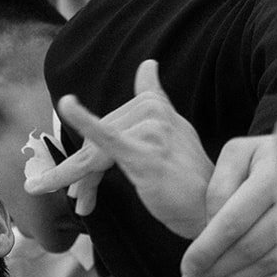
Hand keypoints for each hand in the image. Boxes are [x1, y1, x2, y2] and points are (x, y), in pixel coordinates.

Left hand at [25, 60, 212, 235]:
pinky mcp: (142, 152)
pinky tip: (67, 105)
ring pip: (95, 153)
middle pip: (97, 140)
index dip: (90, 143)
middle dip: (85, 173)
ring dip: (84, 182)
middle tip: (81, 199)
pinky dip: (83, 120)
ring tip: (82, 203)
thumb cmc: (188, 181)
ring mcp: (149, 130)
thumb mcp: (173, 132)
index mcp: (155, 105)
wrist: (209, 212)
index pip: (110, 122)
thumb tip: (147, 64)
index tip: (72, 148)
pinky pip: (105, 136)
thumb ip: (156, 99)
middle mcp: (153, 112)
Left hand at [180, 136, 276, 276]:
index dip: (206, 249)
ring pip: (269, 263)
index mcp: (275, 172)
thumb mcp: (236, 155)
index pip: (233, 221)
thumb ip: (218, 189)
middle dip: (216, 269)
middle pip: (250, 247)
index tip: (186, 268)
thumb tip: (210, 231)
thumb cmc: (264, 157)